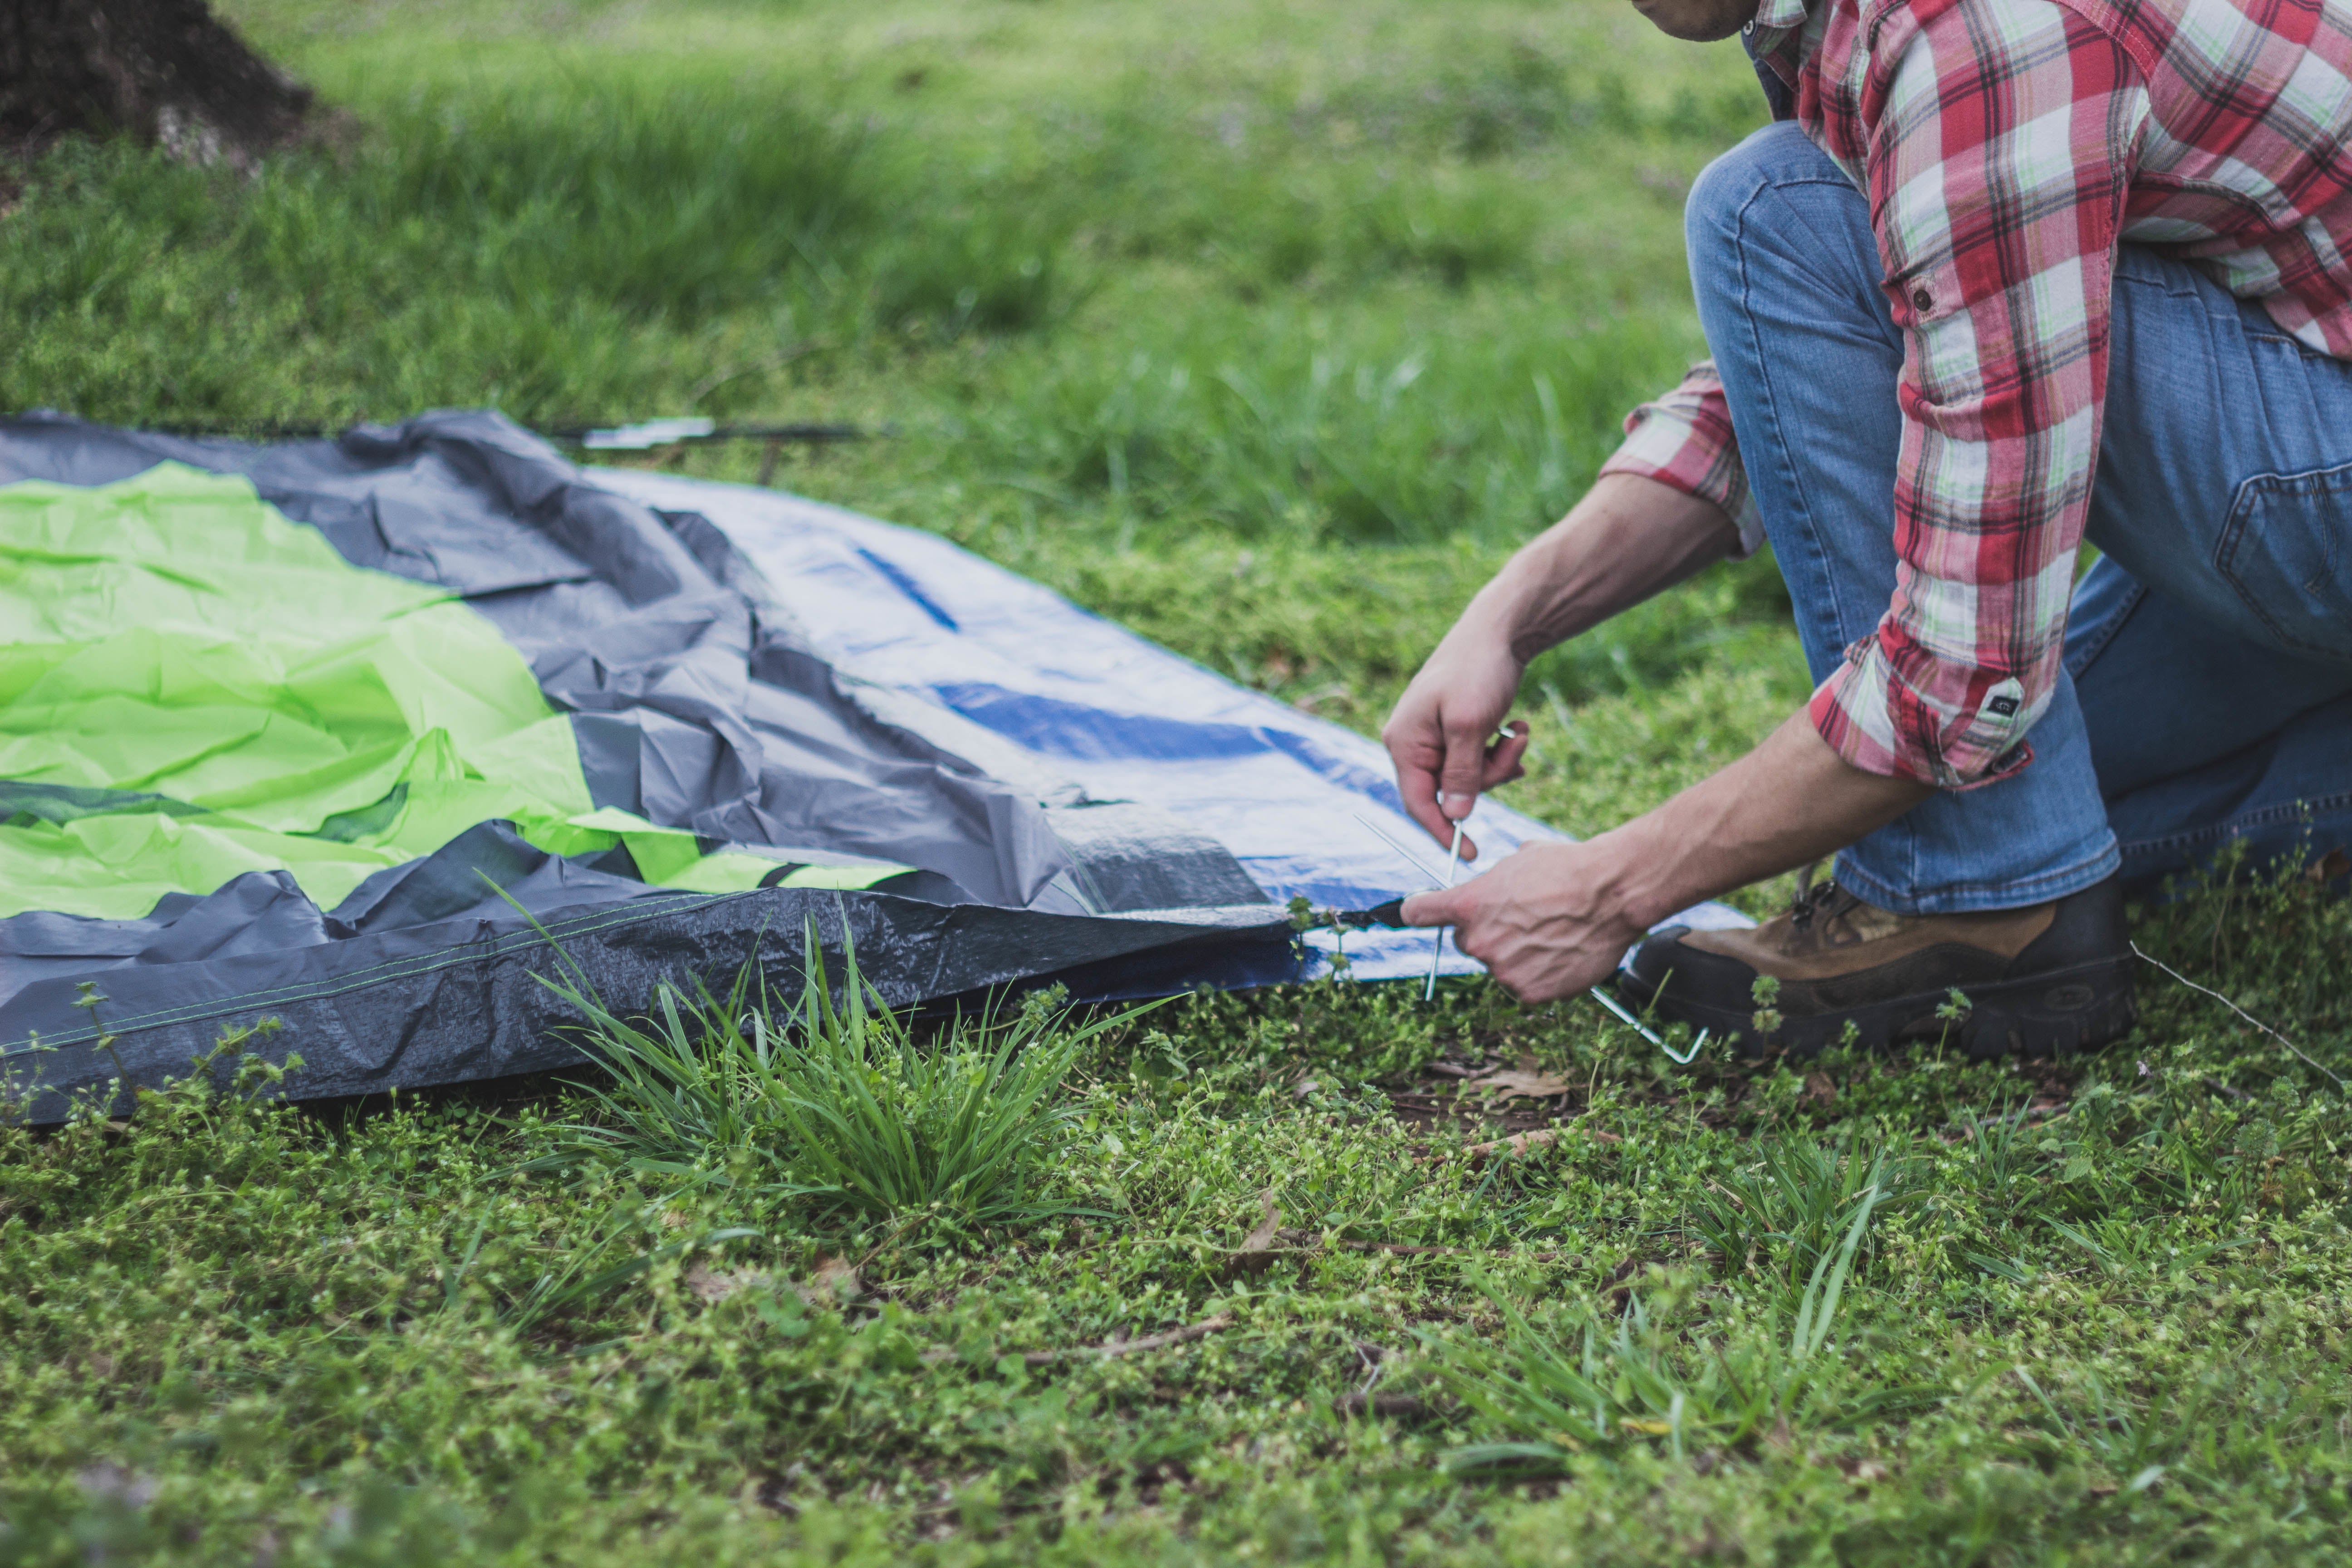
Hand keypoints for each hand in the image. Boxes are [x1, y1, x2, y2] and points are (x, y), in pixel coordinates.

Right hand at [1380, 635, 1530, 860]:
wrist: (1499, 630)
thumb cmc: (1478, 670)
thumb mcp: (1471, 726)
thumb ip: (1461, 774)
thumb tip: (1453, 816)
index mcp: (1404, 742)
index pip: (1418, 803)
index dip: (1442, 832)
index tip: (1469, 855)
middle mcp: (1414, 743)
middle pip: (1449, 792)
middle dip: (1488, 777)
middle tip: (1513, 749)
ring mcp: (1435, 737)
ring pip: (1470, 777)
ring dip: (1500, 761)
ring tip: (1517, 731)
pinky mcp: (1456, 732)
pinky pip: (1478, 760)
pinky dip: (1500, 750)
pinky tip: (1514, 729)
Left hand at [1398, 839, 1646, 1003]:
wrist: (1613, 893)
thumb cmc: (1568, 868)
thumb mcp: (1518, 861)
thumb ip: (1490, 883)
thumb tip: (1488, 888)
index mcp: (1469, 905)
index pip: (1419, 913)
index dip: (1418, 911)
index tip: (1416, 911)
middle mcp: (1480, 941)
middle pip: (1468, 942)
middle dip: (1487, 932)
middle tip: (1522, 919)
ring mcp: (1504, 971)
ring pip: (1498, 965)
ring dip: (1516, 954)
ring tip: (1551, 934)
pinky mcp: (1530, 993)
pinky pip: (1524, 985)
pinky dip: (1539, 974)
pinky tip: (1561, 953)